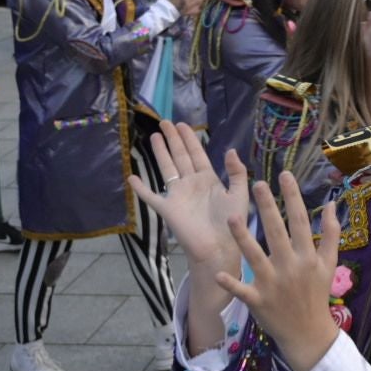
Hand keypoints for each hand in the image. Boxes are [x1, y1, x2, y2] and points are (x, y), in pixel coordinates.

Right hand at [128, 121, 251, 282]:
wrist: (219, 247)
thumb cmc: (231, 223)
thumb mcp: (239, 194)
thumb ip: (236, 173)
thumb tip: (229, 150)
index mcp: (208, 179)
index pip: (197, 154)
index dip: (190, 139)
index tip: (182, 125)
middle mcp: (191, 184)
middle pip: (180, 156)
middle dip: (173, 139)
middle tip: (164, 123)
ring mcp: (178, 195)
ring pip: (167, 169)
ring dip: (160, 153)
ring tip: (153, 137)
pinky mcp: (168, 208)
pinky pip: (151, 196)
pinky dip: (140, 189)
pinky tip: (131, 178)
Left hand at [226, 171, 342, 370]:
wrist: (309, 333)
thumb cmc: (316, 294)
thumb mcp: (329, 264)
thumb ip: (330, 234)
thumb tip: (331, 204)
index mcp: (307, 257)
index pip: (299, 221)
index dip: (292, 197)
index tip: (285, 175)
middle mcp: (290, 267)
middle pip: (277, 232)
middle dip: (268, 207)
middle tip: (257, 183)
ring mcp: (272, 285)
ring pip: (255, 256)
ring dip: (243, 237)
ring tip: (232, 217)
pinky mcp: (258, 301)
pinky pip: (241, 290)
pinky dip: (230, 283)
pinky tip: (218, 273)